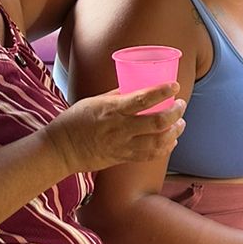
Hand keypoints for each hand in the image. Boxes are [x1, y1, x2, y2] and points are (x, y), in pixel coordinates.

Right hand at [47, 86, 184, 174]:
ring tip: (180, 123)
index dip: (162, 92)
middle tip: (181, 105)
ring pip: (158, 142)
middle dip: (175, 113)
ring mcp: (122, 145)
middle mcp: (120, 128)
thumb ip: (117, 96)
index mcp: (112, 110)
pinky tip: (171, 141)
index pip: (142, 99)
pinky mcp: (123, 158)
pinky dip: (165, 148)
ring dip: (174, 132)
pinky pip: (150, 155)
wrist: (61, 149)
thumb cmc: (74, 121)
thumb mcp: (94, 101)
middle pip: (157, 122)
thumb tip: (135, 88)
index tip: (174, 86)